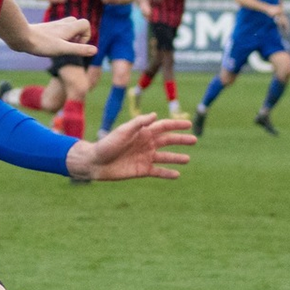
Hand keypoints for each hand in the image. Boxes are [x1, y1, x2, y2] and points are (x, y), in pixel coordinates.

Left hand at [11, 16, 92, 58]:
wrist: (21, 36)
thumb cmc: (42, 44)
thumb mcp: (62, 49)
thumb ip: (79, 49)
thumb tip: (95, 50)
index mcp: (68, 27)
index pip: (86, 24)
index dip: (86, 35)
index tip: (76, 45)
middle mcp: (62, 24)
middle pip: (78, 24)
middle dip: (78, 36)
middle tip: (69, 46)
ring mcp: (54, 25)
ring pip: (68, 26)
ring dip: (69, 36)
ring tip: (60, 46)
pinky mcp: (46, 29)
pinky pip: (59, 29)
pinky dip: (60, 37)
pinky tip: (50, 45)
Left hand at [65, 113, 193, 181]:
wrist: (95, 162)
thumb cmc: (107, 144)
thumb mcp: (123, 131)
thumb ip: (138, 124)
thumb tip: (155, 115)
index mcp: (143, 132)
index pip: (163, 126)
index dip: (176, 125)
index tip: (189, 124)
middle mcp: (146, 144)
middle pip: (168, 141)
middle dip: (181, 140)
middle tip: (194, 140)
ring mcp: (145, 157)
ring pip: (165, 157)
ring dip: (176, 158)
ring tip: (188, 159)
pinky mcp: (142, 170)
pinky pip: (158, 172)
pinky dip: (167, 173)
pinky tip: (177, 174)